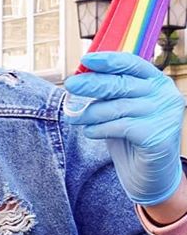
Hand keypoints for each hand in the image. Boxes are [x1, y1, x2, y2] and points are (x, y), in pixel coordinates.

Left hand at [63, 52, 185, 206]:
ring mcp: (164, 115)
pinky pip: (119, 126)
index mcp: (157, 82)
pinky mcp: (158, 135)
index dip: (108, 60)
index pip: (132, 64)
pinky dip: (99, 128)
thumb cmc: (130, 137)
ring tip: (73, 118)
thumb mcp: (119, 109)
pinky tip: (90, 132)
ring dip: (90, 112)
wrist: (148, 174)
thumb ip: (108, 93)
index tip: (85, 59)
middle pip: (122, 84)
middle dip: (92, 84)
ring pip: (117, 107)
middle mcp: (165, 95)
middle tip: (69, 85)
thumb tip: (79, 78)